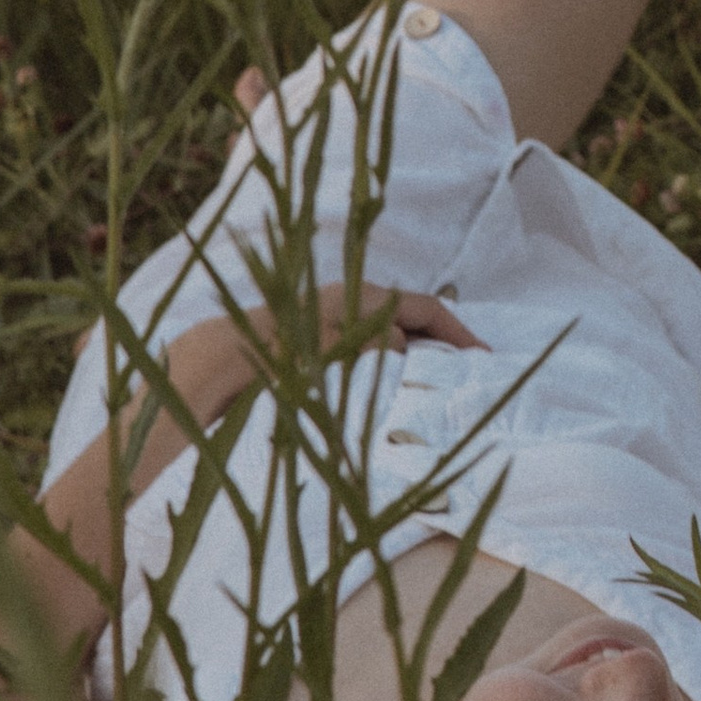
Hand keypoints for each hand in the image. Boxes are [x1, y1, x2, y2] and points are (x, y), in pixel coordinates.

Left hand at [157, 281, 484, 431]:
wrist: (216, 361)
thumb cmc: (276, 353)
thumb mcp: (337, 348)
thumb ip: (378, 345)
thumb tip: (407, 348)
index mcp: (364, 297)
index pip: (428, 308)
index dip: (459, 332)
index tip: (484, 359)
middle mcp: (354, 305)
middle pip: (412, 323)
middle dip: (441, 350)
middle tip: (465, 383)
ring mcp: (338, 327)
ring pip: (390, 343)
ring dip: (414, 367)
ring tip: (432, 400)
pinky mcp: (320, 351)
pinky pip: (367, 358)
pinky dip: (387, 375)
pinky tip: (389, 403)